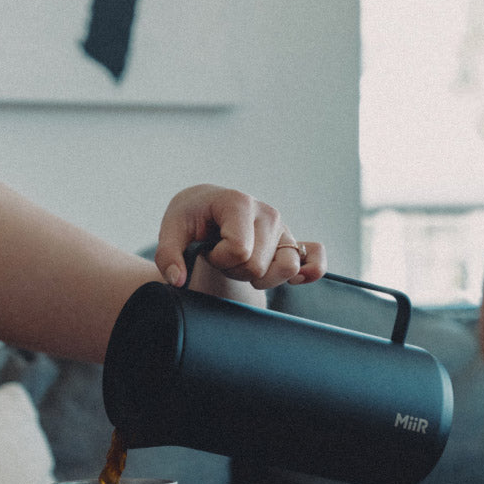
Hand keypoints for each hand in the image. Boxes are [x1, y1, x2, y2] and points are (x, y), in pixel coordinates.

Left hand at [155, 184, 324, 289]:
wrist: (206, 206)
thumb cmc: (191, 216)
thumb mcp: (171, 229)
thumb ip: (168, 255)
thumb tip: (177, 280)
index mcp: (239, 203)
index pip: (238, 251)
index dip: (218, 259)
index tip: (209, 247)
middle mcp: (267, 213)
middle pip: (257, 265)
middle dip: (234, 270)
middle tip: (222, 254)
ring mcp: (283, 227)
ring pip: (286, 269)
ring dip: (260, 276)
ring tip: (243, 261)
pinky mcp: (293, 240)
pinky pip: (316, 258)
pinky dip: (309, 272)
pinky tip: (294, 278)